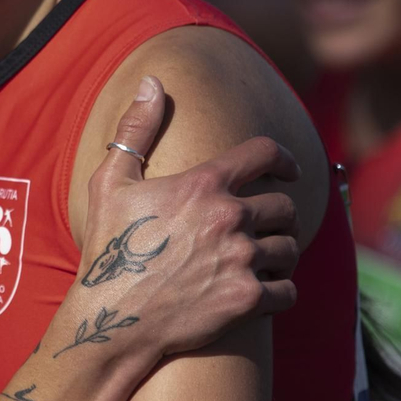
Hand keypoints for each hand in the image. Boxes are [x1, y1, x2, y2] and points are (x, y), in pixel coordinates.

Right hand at [67, 75, 300, 362]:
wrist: (111, 319)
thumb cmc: (109, 248)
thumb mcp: (111, 182)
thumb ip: (137, 128)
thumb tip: (153, 82)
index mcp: (204, 183)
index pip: (265, 153)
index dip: (285, 158)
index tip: (290, 170)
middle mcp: (230, 217)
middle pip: (286, 206)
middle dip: (281, 217)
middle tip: (270, 229)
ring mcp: (241, 259)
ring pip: (290, 249)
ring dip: (282, 255)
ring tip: (266, 262)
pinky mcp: (247, 299)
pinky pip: (289, 291)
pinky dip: (281, 292)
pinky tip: (266, 293)